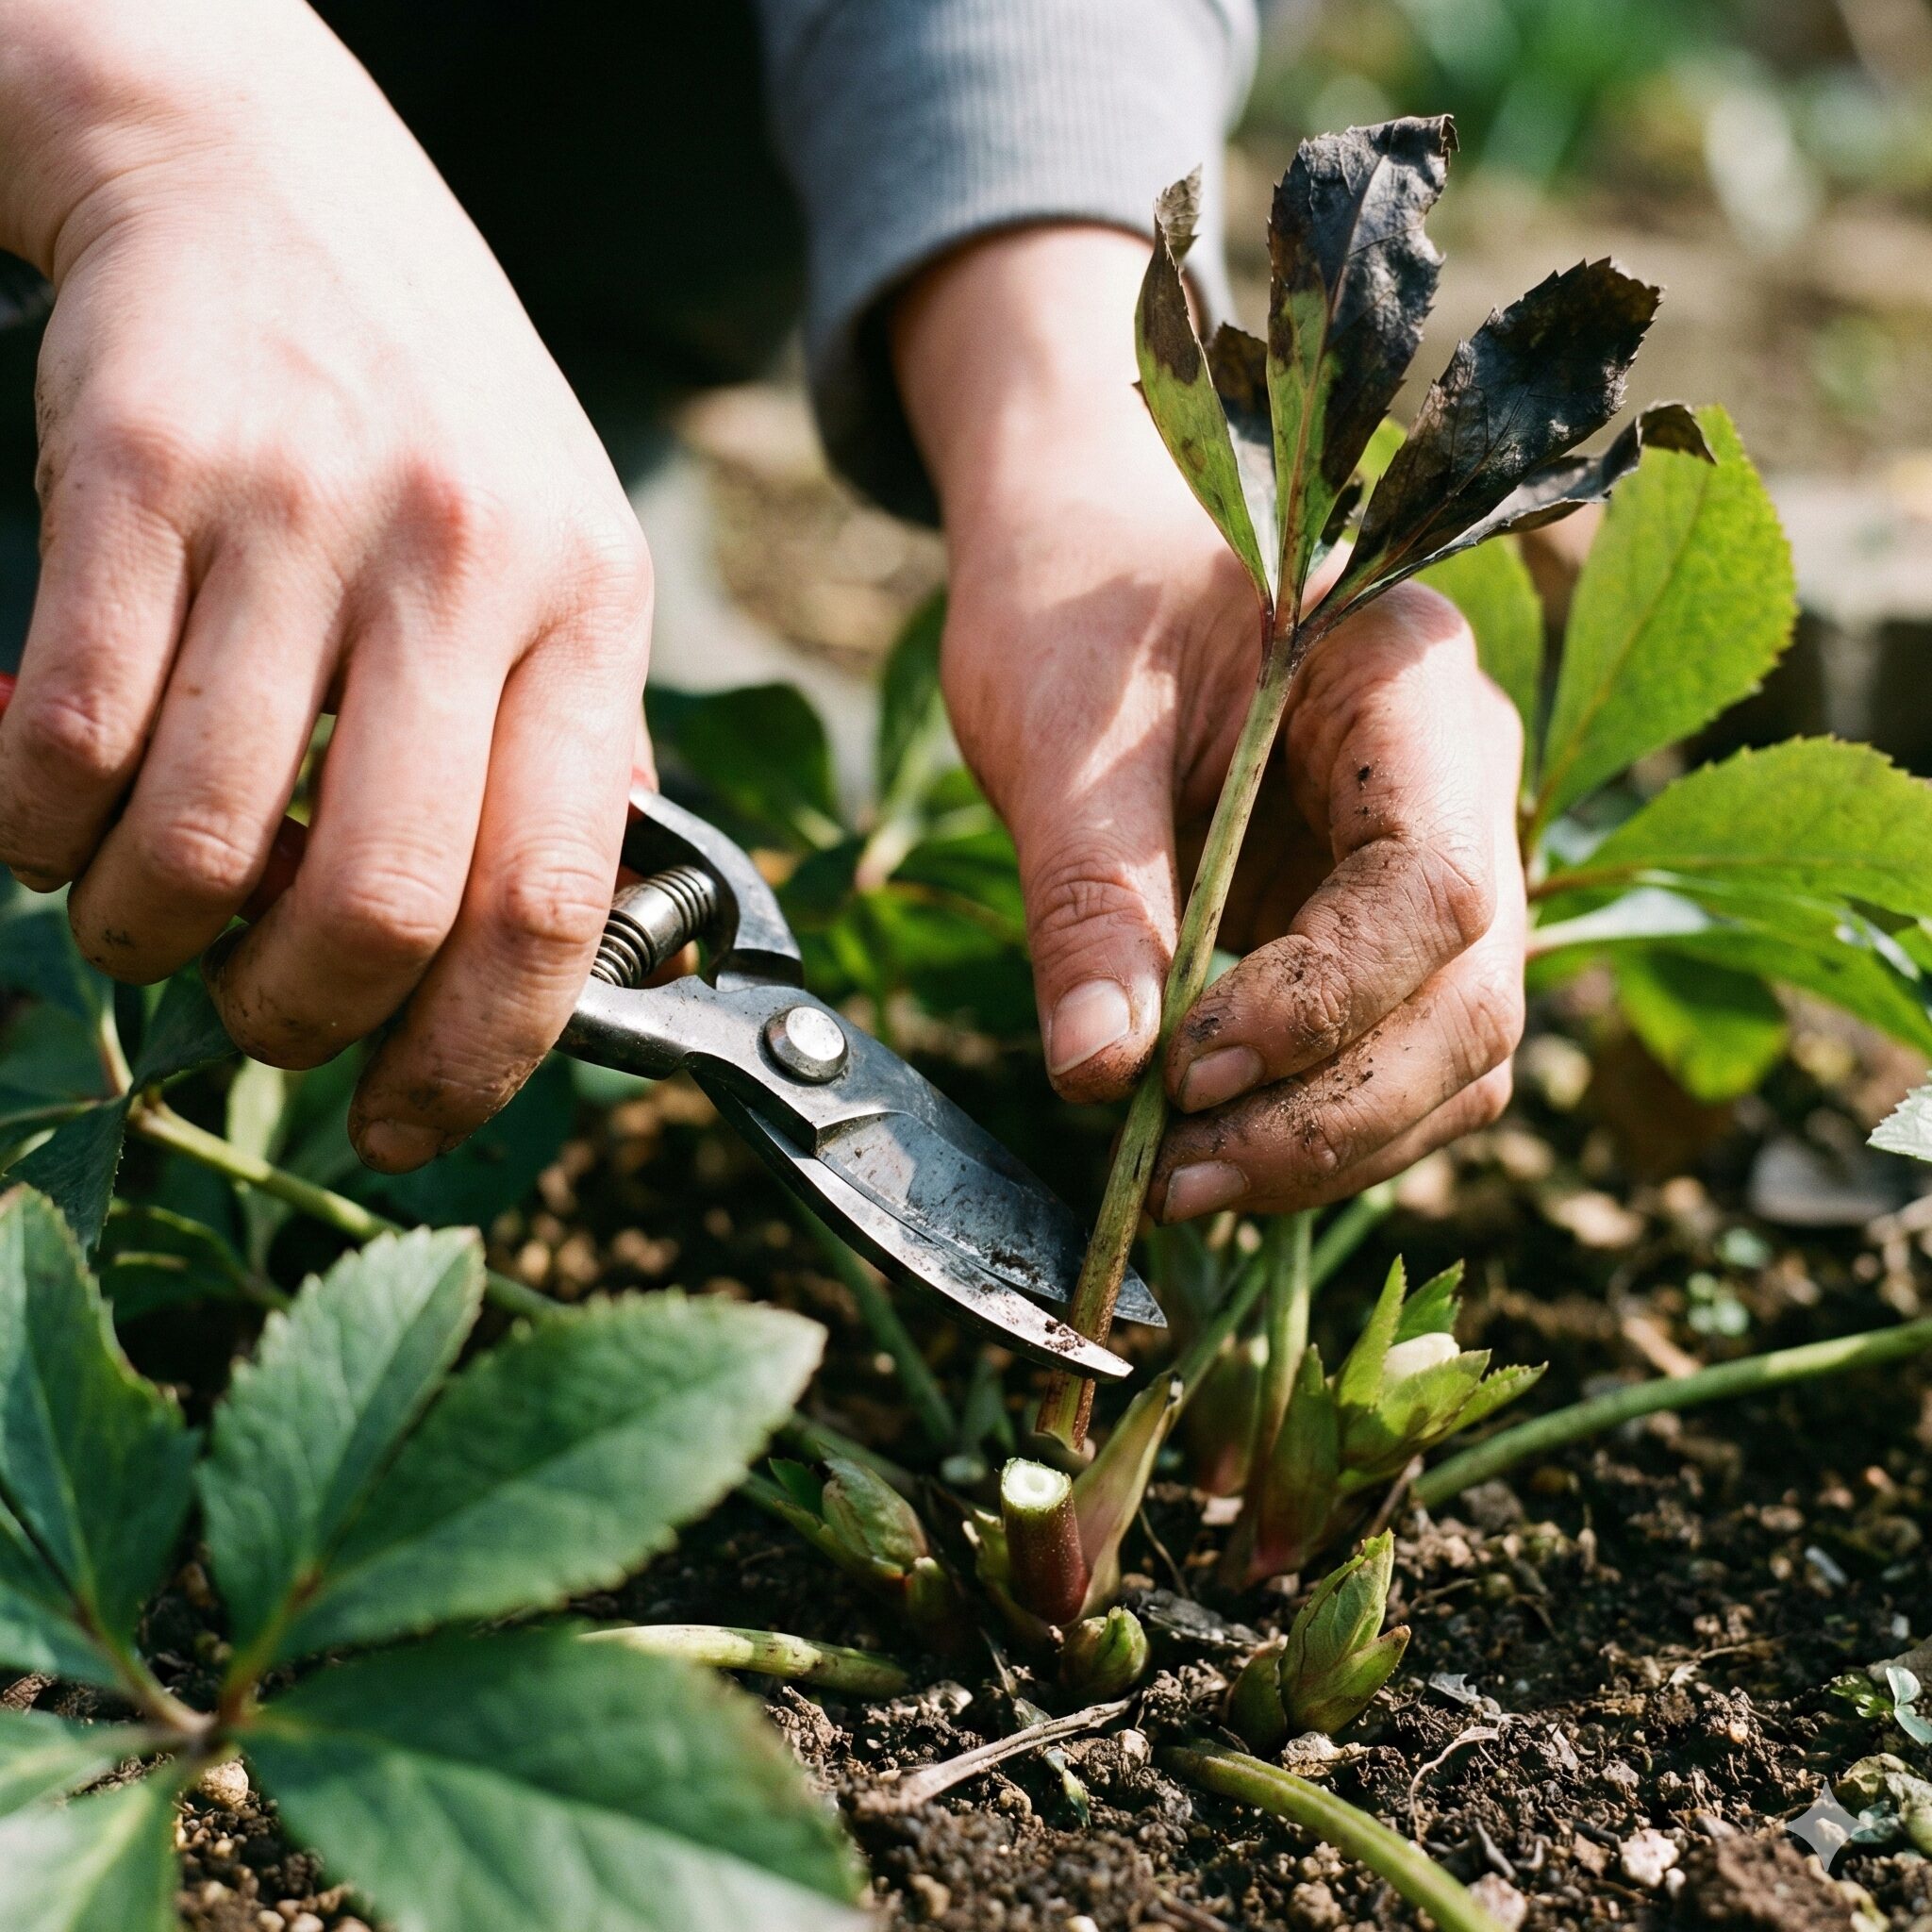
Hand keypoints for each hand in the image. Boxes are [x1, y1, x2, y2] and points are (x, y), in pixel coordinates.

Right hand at [0, 1, 650, 1169]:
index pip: (553, 894)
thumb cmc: (427, 411)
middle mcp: (463, 565)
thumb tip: (568, 931)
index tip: (412, 1124)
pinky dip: (41, 831)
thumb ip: (575, 738)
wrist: (268, 178)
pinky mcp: (138, 474)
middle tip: (265, 1023)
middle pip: (378, 900)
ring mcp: (300, 515)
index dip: (479, 1055)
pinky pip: (70, 734)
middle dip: (302, 1019)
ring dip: (149, 938)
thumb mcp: (563, 555)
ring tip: (147, 919)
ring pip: (201, 841)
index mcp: (588, 607)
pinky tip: (59, 820)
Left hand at [894, 226, 1525, 1219]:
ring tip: (1180, 1184)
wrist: (1092, 559)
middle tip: (1179, 1176)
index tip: (1187, 1072)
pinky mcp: (1384, 932)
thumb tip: (1099, 1076)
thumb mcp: (1060, 729)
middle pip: (1469, 997)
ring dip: (1331, 1145)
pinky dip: (1318, 1126)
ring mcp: (1439, 862)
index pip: (1431, 884)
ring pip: (1454, 1054)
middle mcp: (1459, 782)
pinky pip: (1399, 1057)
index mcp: (1406, 683)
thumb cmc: (1080, 603)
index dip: (1324, 1004)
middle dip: (1333, 1113)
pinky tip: (1213, 1151)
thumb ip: (1090, 897)